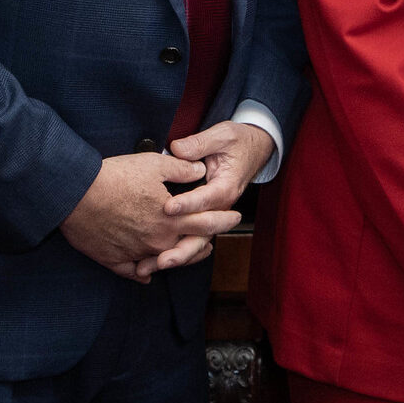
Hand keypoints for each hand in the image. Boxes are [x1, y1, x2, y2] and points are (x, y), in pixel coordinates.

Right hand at [61, 151, 227, 281]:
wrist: (74, 194)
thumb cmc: (115, 177)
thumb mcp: (155, 164)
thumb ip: (183, 169)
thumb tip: (201, 171)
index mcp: (171, 220)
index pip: (208, 222)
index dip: (224, 219)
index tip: (236, 217)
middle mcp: (156, 241)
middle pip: (189, 247)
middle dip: (205, 242)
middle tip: (214, 239)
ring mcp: (135, 253)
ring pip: (163, 261)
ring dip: (178, 257)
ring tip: (188, 254)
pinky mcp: (114, 260)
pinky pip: (133, 272)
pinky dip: (142, 273)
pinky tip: (148, 273)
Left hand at [133, 121, 277, 278]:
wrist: (254, 149)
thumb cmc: (238, 142)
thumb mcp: (222, 135)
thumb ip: (200, 143)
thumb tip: (178, 150)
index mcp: (226, 186)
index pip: (206, 199)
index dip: (187, 204)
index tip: (167, 208)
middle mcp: (221, 206)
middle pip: (203, 234)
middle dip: (181, 249)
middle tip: (161, 259)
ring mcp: (213, 215)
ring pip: (196, 243)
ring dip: (174, 257)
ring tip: (149, 267)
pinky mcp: (204, 218)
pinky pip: (190, 239)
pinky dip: (173, 253)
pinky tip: (151, 264)